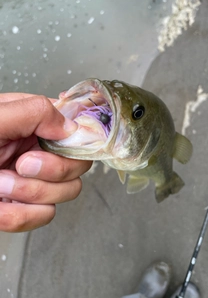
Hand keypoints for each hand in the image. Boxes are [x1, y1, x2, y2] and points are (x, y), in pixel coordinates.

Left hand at [0, 93, 91, 231]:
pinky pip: (42, 216)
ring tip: (0, 183)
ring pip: (65, 193)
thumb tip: (70, 126)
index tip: (52, 146)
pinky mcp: (24, 206)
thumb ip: (33, 112)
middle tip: (21, 164)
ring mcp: (34, 180)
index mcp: (33, 123)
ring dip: (30, 193)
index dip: (75, 142)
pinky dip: (19, 215)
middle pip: (78, 166)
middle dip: (51, 171)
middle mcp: (39, 150)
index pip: (77, 131)